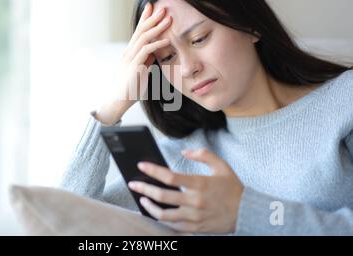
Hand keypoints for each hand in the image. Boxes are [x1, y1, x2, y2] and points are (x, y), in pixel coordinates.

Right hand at [108, 2, 172, 105]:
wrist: (118, 101)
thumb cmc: (130, 88)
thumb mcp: (140, 70)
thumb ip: (146, 60)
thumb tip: (155, 52)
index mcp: (130, 52)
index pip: (138, 31)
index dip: (145, 18)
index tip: (152, 7)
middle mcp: (128, 52)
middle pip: (141, 30)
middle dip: (152, 18)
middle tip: (163, 7)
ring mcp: (130, 58)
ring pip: (144, 38)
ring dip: (157, 27)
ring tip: (168, 19)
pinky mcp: (134, 67)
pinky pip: (146, 51)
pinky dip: (157, 44)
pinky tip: (166, 40)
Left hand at [128, 148, 243, 233]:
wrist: (247, 213)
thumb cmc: (232, 187)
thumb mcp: (222, 165)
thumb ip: (203, 154)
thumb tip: (184, 151)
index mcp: (200, 184)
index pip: (170, 177)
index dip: (153, 171)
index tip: (141, 165)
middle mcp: (195, 201)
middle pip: (163, 196)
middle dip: (144, 189)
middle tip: (133, 184)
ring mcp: (194, 217)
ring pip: (164, 214)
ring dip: (149, 206)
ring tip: (142, 199)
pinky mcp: (195, 228)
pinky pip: (173, 225)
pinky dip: (161, 219)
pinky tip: (155, 211)